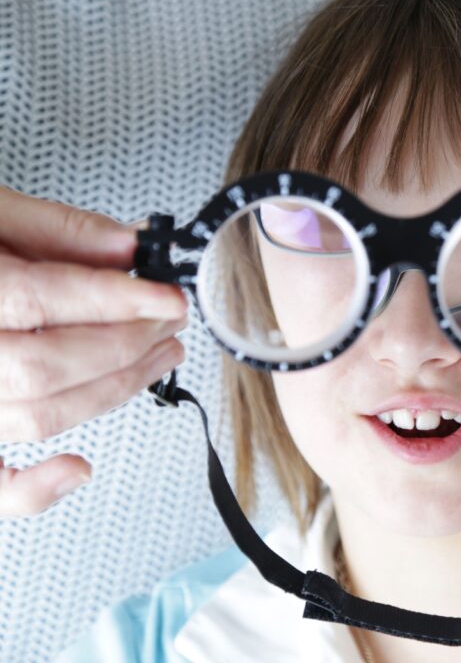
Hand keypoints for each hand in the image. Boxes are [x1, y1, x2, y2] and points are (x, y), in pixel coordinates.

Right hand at [0, 186, 187, 516]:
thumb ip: (54, 229)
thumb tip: (129, 245)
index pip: (40, 299)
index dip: (116, 300)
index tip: (169, 298)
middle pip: (45, 366)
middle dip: (126, 345)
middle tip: (169, 320)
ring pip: (36, 416)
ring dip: (114, 392)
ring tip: (158, 356)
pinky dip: (32, 489)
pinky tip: (77, 468)